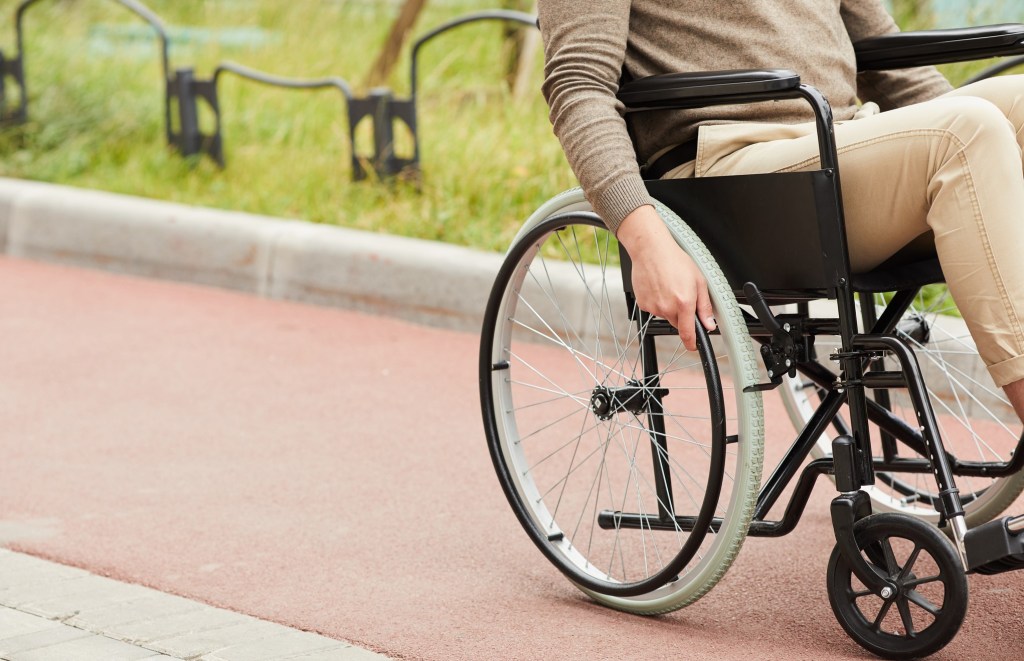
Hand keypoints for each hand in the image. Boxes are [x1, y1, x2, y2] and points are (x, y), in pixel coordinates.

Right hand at [616, 205, 716, 350]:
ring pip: (665, 315)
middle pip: (677, 322)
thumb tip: (709, 324)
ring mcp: (653, 307)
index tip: (694, 346)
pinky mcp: (643, 304)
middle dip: (682, 314)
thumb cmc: (675, 261)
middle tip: (681, 295)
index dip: (692, 343)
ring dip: (669, 306)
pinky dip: (657, 302)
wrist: (651, 250)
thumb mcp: (699, 281)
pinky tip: (658, 287)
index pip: (687, 333)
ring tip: (668, 286)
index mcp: (684, 303)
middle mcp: (667, 308)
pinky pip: (654, 309)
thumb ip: (705, 306)